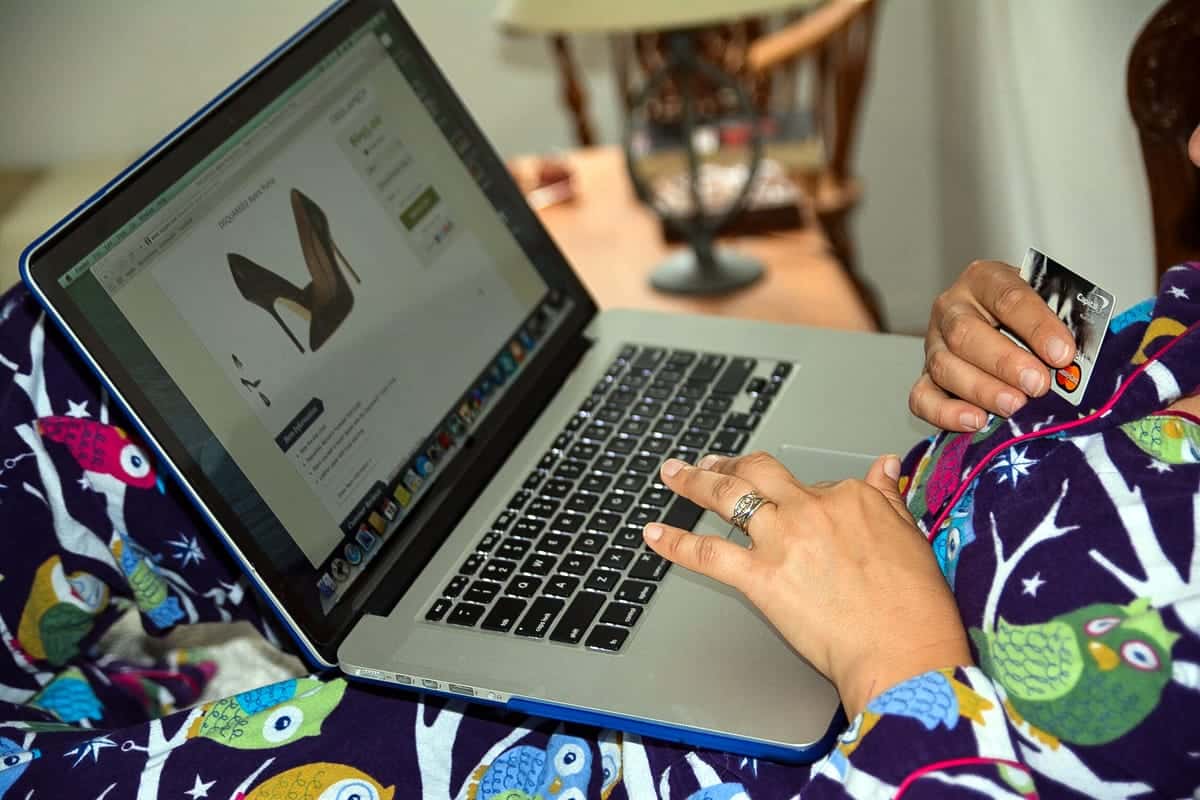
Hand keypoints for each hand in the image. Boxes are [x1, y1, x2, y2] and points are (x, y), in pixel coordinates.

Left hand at [644, 452, 971, 718]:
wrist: (903, 653)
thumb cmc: (915, 609)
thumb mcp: (911, 537)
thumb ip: (888, 497)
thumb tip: (885, 465)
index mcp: (850, 497)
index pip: (811, 484)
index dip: (799, 497)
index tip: (794, 506)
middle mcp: (811, 509)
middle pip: (758, 472)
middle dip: (729, 462)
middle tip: (710, 462)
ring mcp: (782, 540)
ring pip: (727, 497)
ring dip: (693, 482)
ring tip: (673, 474)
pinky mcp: (760, 577)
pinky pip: (707, 552)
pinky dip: (675, 541)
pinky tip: (654, 534)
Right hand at [911, 260, 1076, 430]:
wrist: (1007, 329)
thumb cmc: (1031, 318)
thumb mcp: (1049, 304)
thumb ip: (1061, 325)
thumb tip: (1074, 362)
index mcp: (984, 279)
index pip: (1008, 296)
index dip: (1036, 325)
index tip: (1063, 353)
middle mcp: (951, 308)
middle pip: (965, 333)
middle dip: (1004, 362)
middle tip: (1037, 384)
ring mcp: (933, 343)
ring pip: (944, 366)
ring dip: (981, 389)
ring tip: (1014, 406)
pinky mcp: (923, 377)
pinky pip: (922, 397)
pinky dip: (946, 413)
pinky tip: (976, 421)